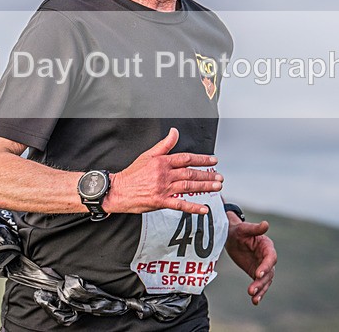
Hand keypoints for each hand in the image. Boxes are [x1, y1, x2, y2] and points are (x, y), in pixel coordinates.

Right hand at [104, 128, 222, 214]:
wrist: (118, 190)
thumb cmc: (132, 174)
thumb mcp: (148, 155)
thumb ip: (164, 144)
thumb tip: (174, 131)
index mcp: (162, 162)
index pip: (186, 158)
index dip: (201, 159)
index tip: (213, 161)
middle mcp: (164, 174)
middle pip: (190, 173)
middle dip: (207, 175)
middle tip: (219, 177)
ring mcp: (163, 188)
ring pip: (188, 187)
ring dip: (204, 187)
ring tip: (217, 187)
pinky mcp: (160, 202)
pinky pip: (180, 204)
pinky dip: (193, 207)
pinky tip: (204, 208)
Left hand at [225, 217, 276, 305]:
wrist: (231, 236)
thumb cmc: (237, 230)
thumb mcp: (243, 228)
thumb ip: (255, 228)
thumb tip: (266, 224)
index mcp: (266, 246)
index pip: (270, 258)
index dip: (266, 266)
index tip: (258, 274)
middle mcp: (267, 258)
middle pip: (269, 272)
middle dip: (261, 282)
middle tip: (252, 289)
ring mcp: (262, 266)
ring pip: (265, 281)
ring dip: (260, 289)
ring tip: (253, 297)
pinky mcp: (255, 273)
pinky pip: (259, 284)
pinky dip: (258, 293)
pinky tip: (254, 301)